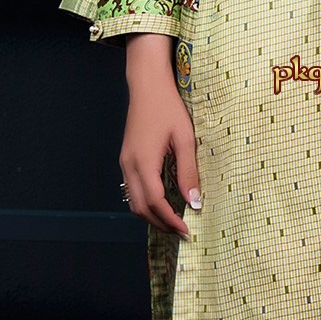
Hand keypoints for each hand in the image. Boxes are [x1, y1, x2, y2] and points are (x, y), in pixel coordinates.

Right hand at [120, 34, 200, 238]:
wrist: (147, 86)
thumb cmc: (168, 108)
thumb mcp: (185, 139)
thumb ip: (189, 172)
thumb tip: (195, 202)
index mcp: (144, 162)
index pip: (156, 202)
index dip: (171, 220)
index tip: (187, 231)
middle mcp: (129, 166)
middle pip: (141, 208)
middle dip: (161, 224)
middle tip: (181, 232)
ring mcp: (125, 163)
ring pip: (134, 201)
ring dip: (152, 216)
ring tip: (174, 221)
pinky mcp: (127, 159)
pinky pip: (133, 189)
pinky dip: (146, 203)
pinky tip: (163, 203)